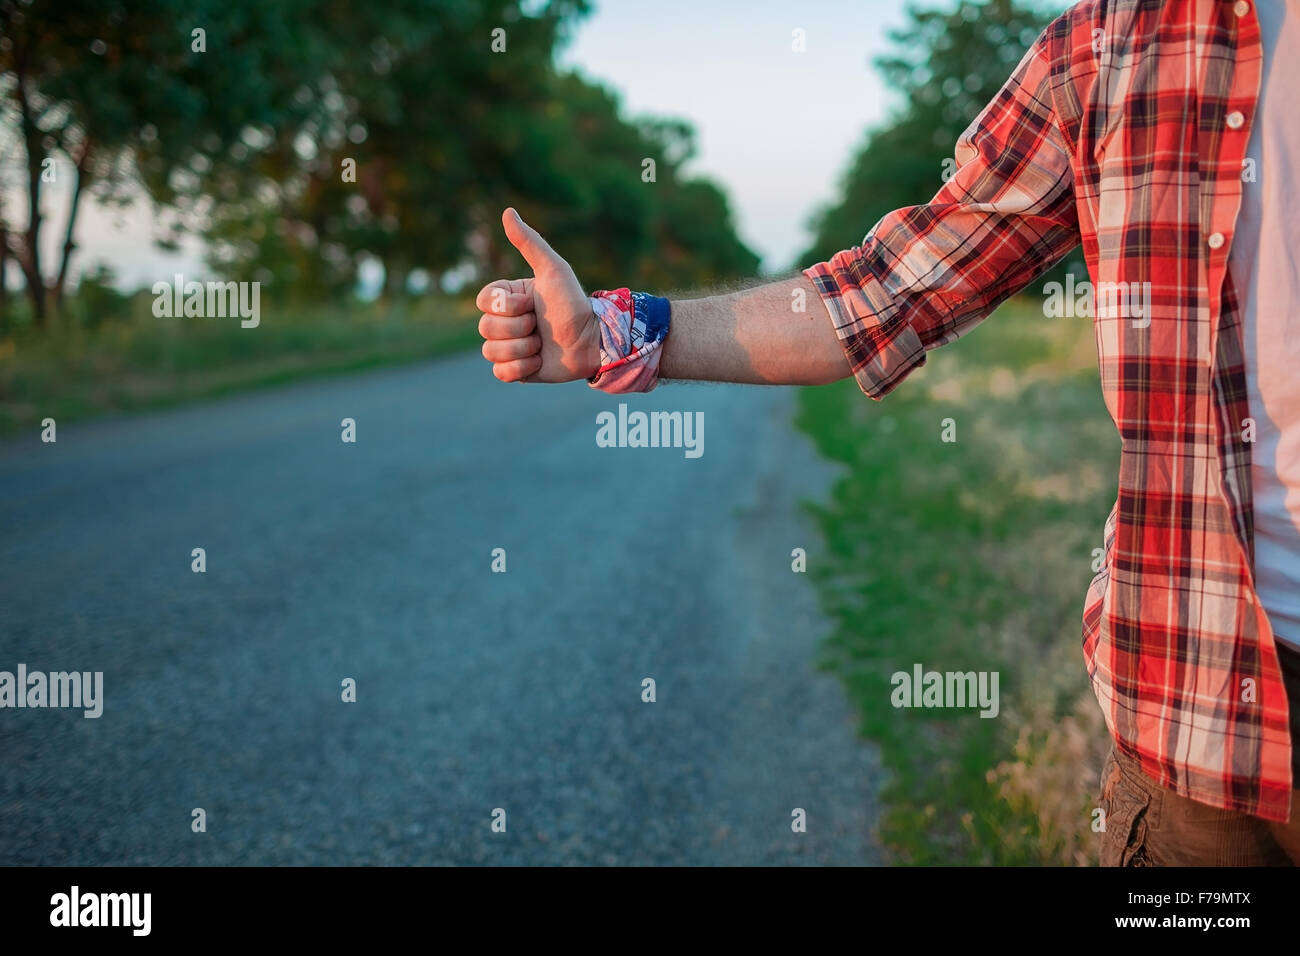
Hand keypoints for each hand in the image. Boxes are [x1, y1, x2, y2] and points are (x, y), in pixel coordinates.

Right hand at [476, 208, 600, 382]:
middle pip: (486, 328)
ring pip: (490, 352)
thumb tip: (508, 211)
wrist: (592, 341)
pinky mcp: (516, 370)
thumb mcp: (552, 269)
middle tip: (541, 326)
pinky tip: (539, 361)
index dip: (506, 307)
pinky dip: (521, 368)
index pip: (482, 302)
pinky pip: (500, 373)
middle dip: (518, 329)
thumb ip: (530, 242)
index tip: (531, 304)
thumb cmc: (573, 303)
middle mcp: (505, 321)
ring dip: (521, 349)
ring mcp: (510, 346)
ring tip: (542, 344)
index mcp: (508, 298)